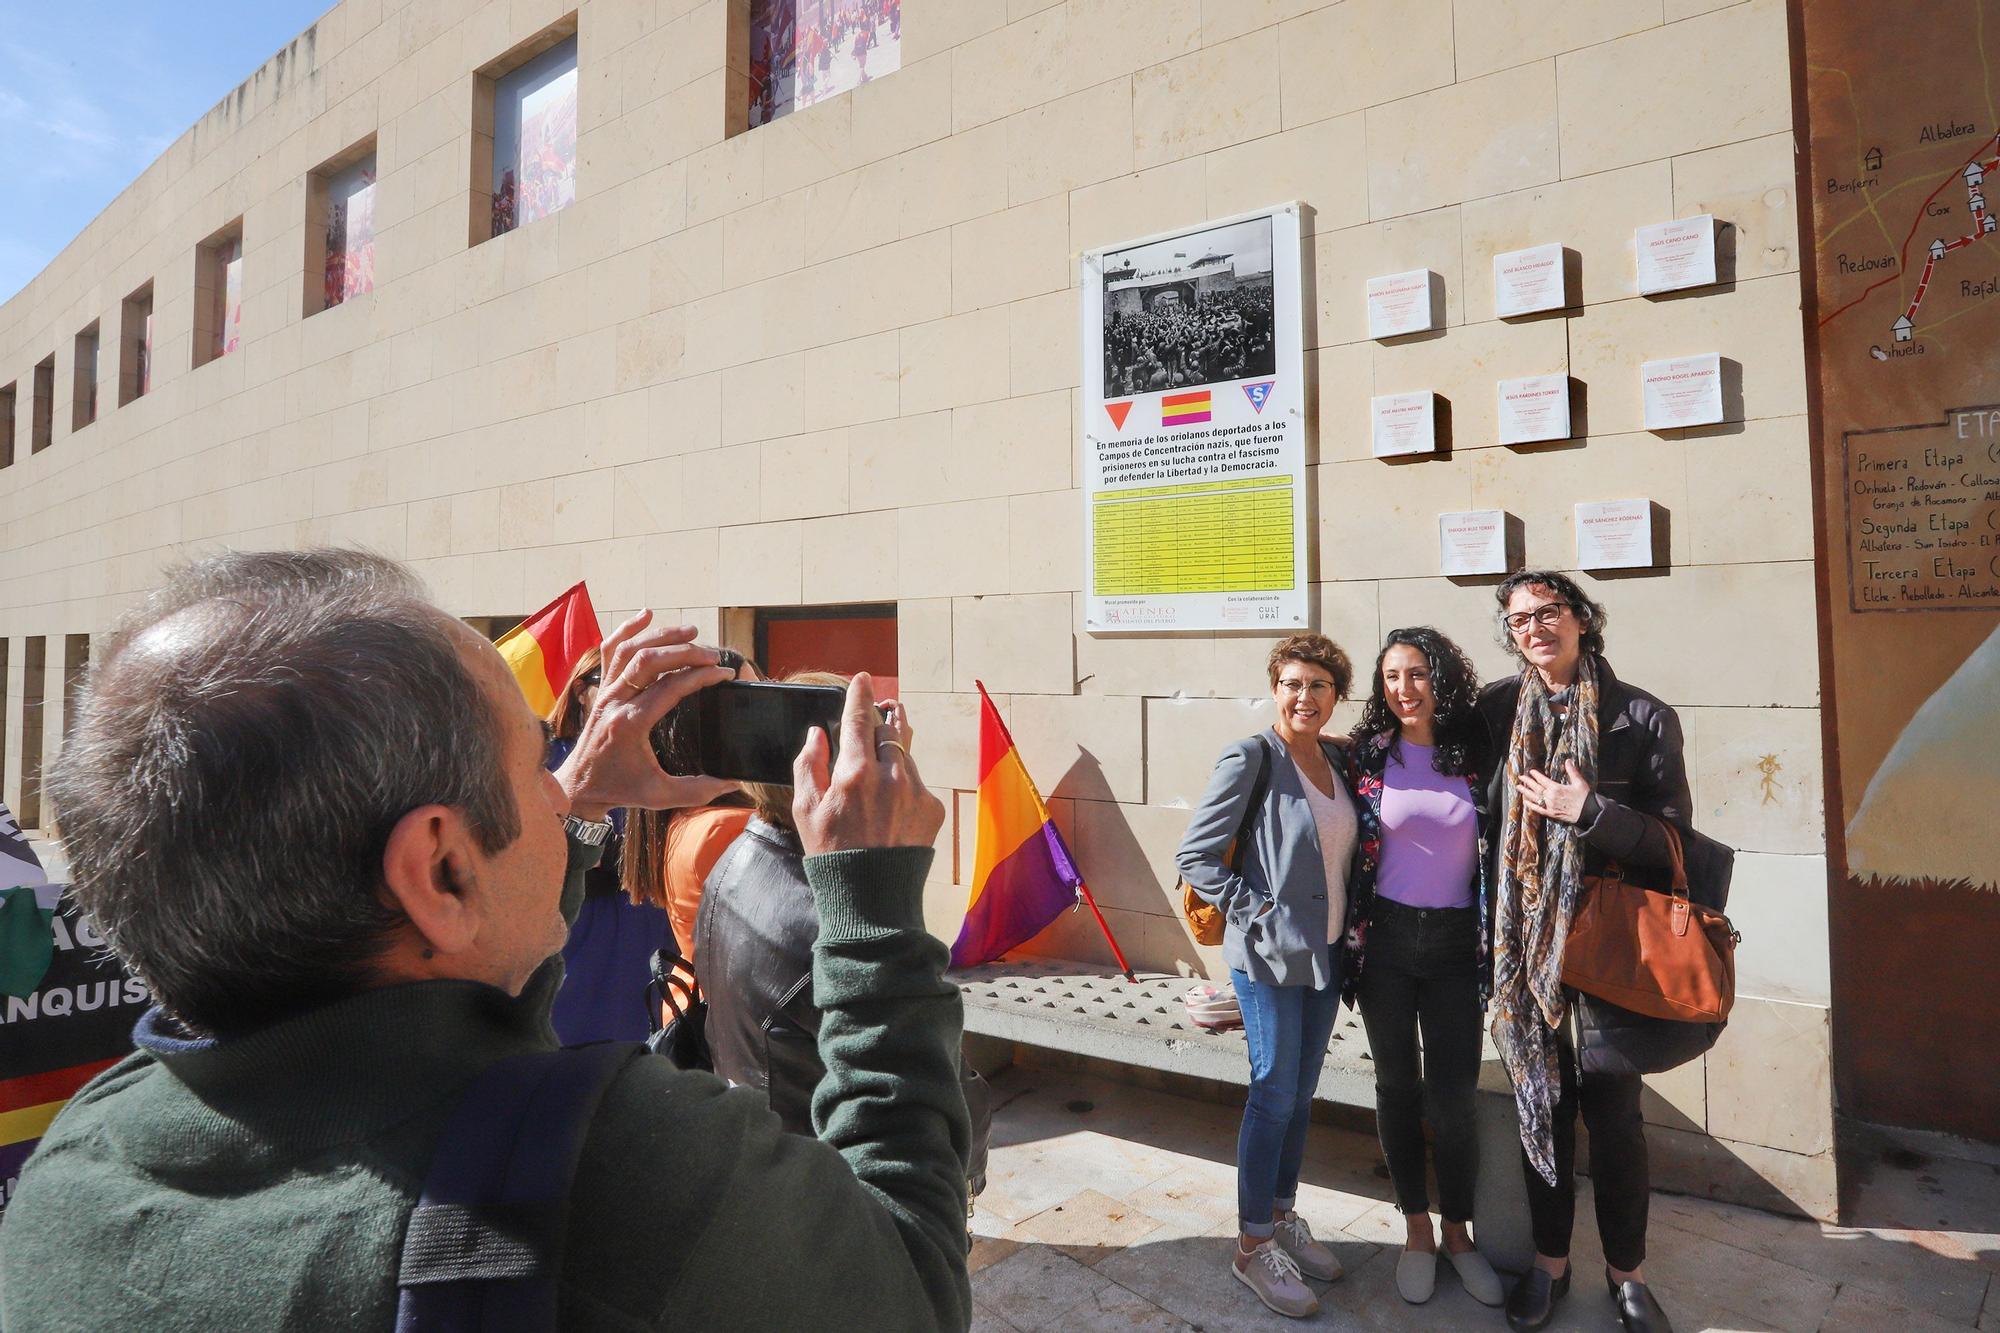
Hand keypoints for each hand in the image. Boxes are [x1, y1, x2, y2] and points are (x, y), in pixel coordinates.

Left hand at [556, 611, 737, 818]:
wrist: (580, 786)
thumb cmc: (620, 789)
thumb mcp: (659, 795)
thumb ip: (697, 790)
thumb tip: (731, 781)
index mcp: (631, 724)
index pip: (671, 687)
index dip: (701, 677)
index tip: (723, 675)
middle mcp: (615, 701)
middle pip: (650, 661)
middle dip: (686, 653)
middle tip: (713, 656)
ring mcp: (605, 691)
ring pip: (631, 649)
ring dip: (662, 636)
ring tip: (691, 632)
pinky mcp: (601, 688)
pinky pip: (610, 650)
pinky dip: (626, 629)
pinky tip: (646, 615)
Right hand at [791, 673, 944, 854]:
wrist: (871, 897)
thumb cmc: (831, 853)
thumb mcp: (805, 810)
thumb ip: (809, 765)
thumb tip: (817, 733)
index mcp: (855, 773)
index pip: (859, 718)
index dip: (859, 694)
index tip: (862, 678)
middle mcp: (890, 776)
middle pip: (889, 729)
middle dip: (882, 719)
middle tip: (877, 716)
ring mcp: (916, 791)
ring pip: (905, 755)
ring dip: (892, 756)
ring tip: (878, 775)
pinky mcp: (933, 807)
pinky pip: (917, 782)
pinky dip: (904, 785)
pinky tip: (890, 808)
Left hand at [1519, 759, 1590, 824]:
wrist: (1588, 813)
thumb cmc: (1584, 797)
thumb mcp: (1579, 782)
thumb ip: (1572, 771)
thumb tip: (1568, 760)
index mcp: (1556, 788)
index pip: (1542, 780)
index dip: (1536, 775)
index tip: (1531, 772)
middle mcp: (1550, 797)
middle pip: (1536, 788)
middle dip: (1527, 782)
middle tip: (1520, 777)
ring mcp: (1549, 806)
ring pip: (1534, 798)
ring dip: (1526, 792)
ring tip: (1518, 787)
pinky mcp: (1551, 814)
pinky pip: (1538, 809)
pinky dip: (1531, 805)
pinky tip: (1525, 802)